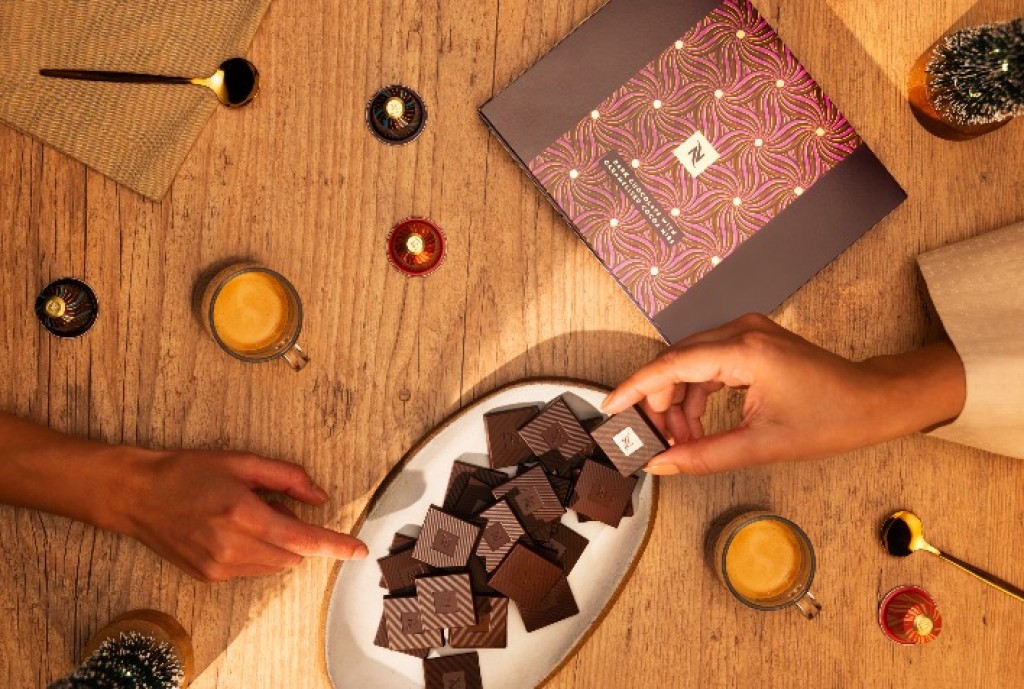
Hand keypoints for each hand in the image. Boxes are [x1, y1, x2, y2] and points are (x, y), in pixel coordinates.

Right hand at [112, 450, 367, 581]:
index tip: (359, 550)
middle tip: (274, 504)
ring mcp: (219, 567)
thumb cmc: (188, 472)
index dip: (334, 545)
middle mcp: (232, 547)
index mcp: (242, 515)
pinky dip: (257, 552)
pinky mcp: (210, 576)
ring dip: (278, 544)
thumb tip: (319, 496)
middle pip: (293, 555)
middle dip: (298, 534)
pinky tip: (233, 529)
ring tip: (248, 515)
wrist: (136, 495)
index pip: (302, 539)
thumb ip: (286, 477)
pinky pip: (252, 569)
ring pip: (275, 565)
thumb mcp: (242, 462)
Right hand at [602, 314, 965, 474]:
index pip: (671, 364)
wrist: (874, 402)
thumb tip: (660, 463)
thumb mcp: (762, 446)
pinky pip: (706, 363)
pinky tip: (700, 425)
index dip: (635, 389)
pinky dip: (697, 394)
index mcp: (745, 351)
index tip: (610, 409)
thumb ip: (704, 455)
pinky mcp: (750, 341)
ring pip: (688, 363)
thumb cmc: (831, 420)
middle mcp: (741, 331)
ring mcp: (746, 332)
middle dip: (659, 403)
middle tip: (658, 441)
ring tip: (685, 440)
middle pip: (675, 361)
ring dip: (679, 401)